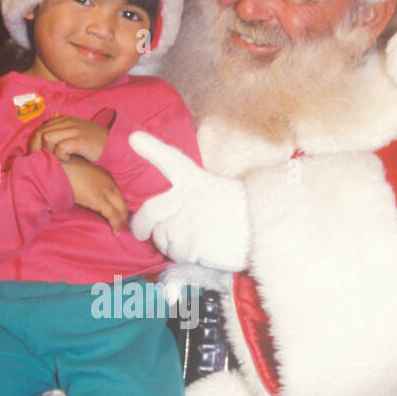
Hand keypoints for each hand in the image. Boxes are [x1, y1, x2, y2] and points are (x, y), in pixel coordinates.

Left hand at [28, 109, 114, 162]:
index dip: (35, 141)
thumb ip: (64, 124)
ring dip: (48, 150)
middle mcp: (67, 122)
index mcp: (65, 120)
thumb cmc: (94, 142)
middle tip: (41, 160)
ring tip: (56, 158)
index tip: (36, 154)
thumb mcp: (79, 129)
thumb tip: (54, 114)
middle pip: (41, 133)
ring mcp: (74, 130)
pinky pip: (61, 147)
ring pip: (47, 138)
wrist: (113, 145)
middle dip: (37, 147)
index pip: (41, 128)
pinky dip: (61, 155)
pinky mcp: (80, 140)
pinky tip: (68, 159)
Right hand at [63, 155, 128, 233]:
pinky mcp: (99, 200)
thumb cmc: (66, 170)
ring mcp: (105, 191)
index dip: (118, 205)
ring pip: (121, 209)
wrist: (60, 168)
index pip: (117, 193)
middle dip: (123, 214)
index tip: (117, 214)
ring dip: (121, 221)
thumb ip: (87, 183)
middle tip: (120, 225)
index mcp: (104, 176)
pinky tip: (115, 232)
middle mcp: (108, 183)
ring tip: (118, 230)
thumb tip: (84, 193)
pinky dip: (116, 224)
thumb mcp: (81, 175)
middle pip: (122, 202)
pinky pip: (113, 215)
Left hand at [128, 131, 249, 270]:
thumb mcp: (217, 190)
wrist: (263, 231)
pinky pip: (175, 254)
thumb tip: (168, 212)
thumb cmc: (243, 212)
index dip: (150, 149)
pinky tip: (200, 250)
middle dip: (139, 224)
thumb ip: (191, 195)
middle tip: (140, 232)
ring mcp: (186, 223)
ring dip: (169, 243)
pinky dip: (183, 256)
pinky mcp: (190, 245)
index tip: (132, 139)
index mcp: (195, 180)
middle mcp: (186, 198)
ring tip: (190, 240)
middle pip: (149, 211)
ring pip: (161, 237)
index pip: (169, 160)